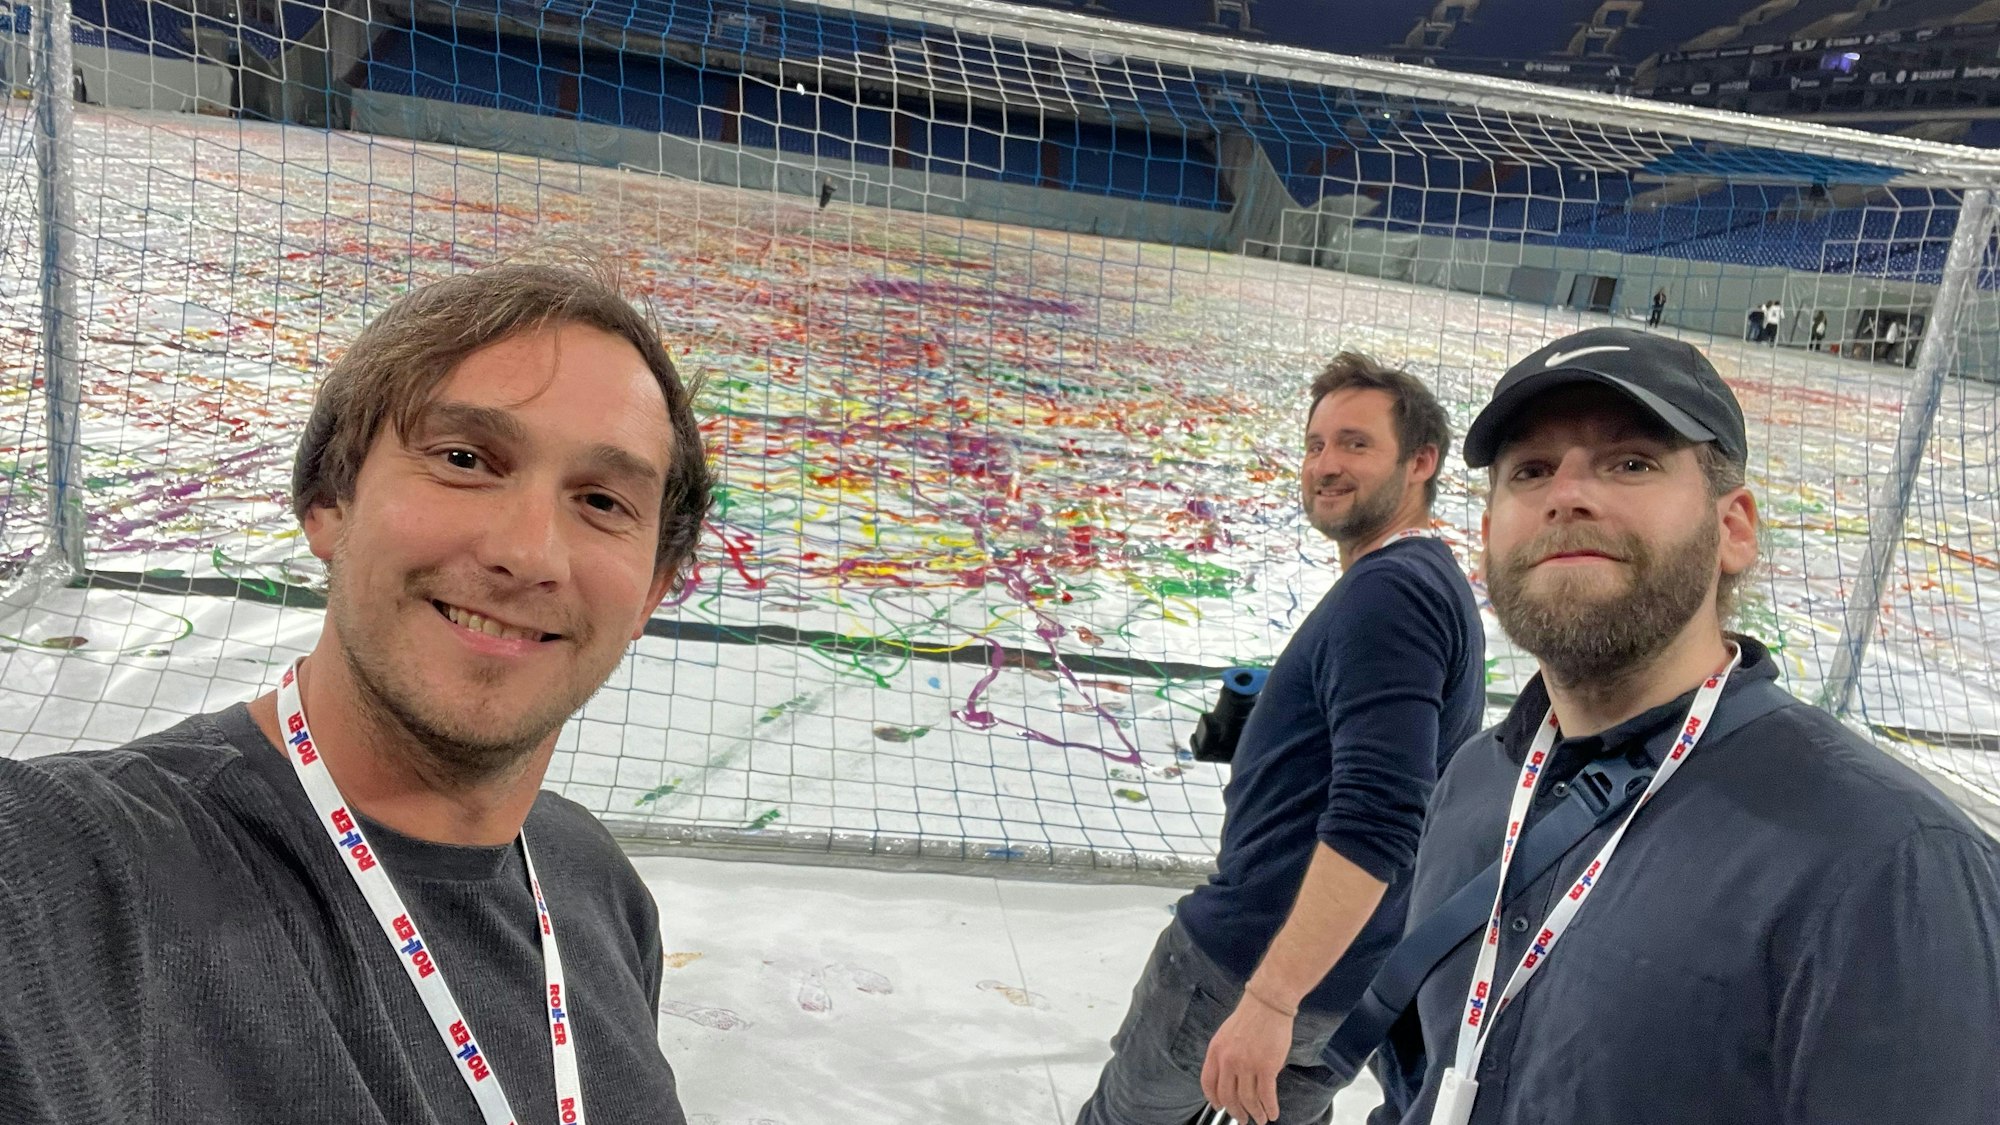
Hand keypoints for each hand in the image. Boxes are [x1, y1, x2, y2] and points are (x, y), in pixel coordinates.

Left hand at [1200, 992, 1293, 1124]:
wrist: (1268, 1003)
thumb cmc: (1250, 1016)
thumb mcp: (1226, 1034)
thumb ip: (1225, 1056)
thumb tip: (1232, 1079)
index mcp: (1215, 1051)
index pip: (1208, 1083)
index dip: (1213, 1099)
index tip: (1218, 1107)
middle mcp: (1228, 1060)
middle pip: (1228, 1096)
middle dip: (1236, 1112)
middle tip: (1242, 1118)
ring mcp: (1247, 1065)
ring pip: (1248, 1099)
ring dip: (1255, 1113)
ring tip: (1260, 1119)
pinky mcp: (1266, 1067)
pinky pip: (1266, 1095)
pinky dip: (1269, 1108)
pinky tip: (1272, 1113)